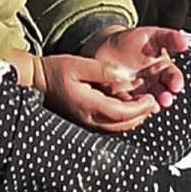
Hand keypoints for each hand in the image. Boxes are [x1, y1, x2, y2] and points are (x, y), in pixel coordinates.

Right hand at [39, 53, 162, 131]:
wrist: (37, 81)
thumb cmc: (55, 70)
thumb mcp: (79, 64)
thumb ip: (104, 70)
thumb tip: (126, 76)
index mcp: (89, 104)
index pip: (122, 113)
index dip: (140, 108)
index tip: (151, 99)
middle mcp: (89, 118)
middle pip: (123, 124)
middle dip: (141, 115)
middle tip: (153, 102)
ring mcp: (86, 122)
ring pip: (117, 127)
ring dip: (134, 118)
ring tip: (144, 105)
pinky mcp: (85, 121)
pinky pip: (110, 125)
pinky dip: (123, 119)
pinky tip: (128, 108)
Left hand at [84, 26, 189, 105]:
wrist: (106, 46)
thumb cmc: (132, 40)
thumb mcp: (152, 35)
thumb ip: (169, 38)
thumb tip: (185, 41)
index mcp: (162, 69)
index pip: (173, 77)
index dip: (176, 82)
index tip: (176, 86)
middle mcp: (153, 83)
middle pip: (163, 93)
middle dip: (165, 97)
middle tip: (166, 100)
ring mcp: (138, 91)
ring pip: (147, 102)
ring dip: (150, 105)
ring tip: (151, 105)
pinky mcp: (123, 97)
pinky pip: (128, 104)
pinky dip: (130, 107)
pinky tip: (130, 105)